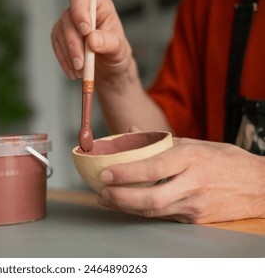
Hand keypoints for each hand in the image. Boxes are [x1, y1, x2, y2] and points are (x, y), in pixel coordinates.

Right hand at [51, 0, 133, 81]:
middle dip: (74, 45)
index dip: (80, 11)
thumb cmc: (115, 54)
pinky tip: (73, 71)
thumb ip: (108, 43)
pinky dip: (64, 61)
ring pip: (60, 34)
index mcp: (100, 6)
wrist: (108, 68)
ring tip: (81, 71)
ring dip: (69, 56)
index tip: (86, 31)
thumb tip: (92, 39)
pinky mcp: (61, 36)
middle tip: (81, 64)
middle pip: (69, 20)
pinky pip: (57, 46)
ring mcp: (69, 23)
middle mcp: (82, 11)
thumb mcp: (118, 50)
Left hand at [97, 137, 264, 222]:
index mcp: (190, 158)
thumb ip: (159, 141)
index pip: (152, 168)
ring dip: (126, 207)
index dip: (126, 173)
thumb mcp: (194, 142)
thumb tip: (131, 131)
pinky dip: (144, 210)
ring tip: (109, 199)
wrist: (257, 185)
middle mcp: (193, 183)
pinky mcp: (196, 219)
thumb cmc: (224, 160)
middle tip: (102, 193)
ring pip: (153, 211)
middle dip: (120, 198)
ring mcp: (195, 205)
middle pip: (150, 199)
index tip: (105, 174)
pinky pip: (164, 216)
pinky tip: (131, 204)